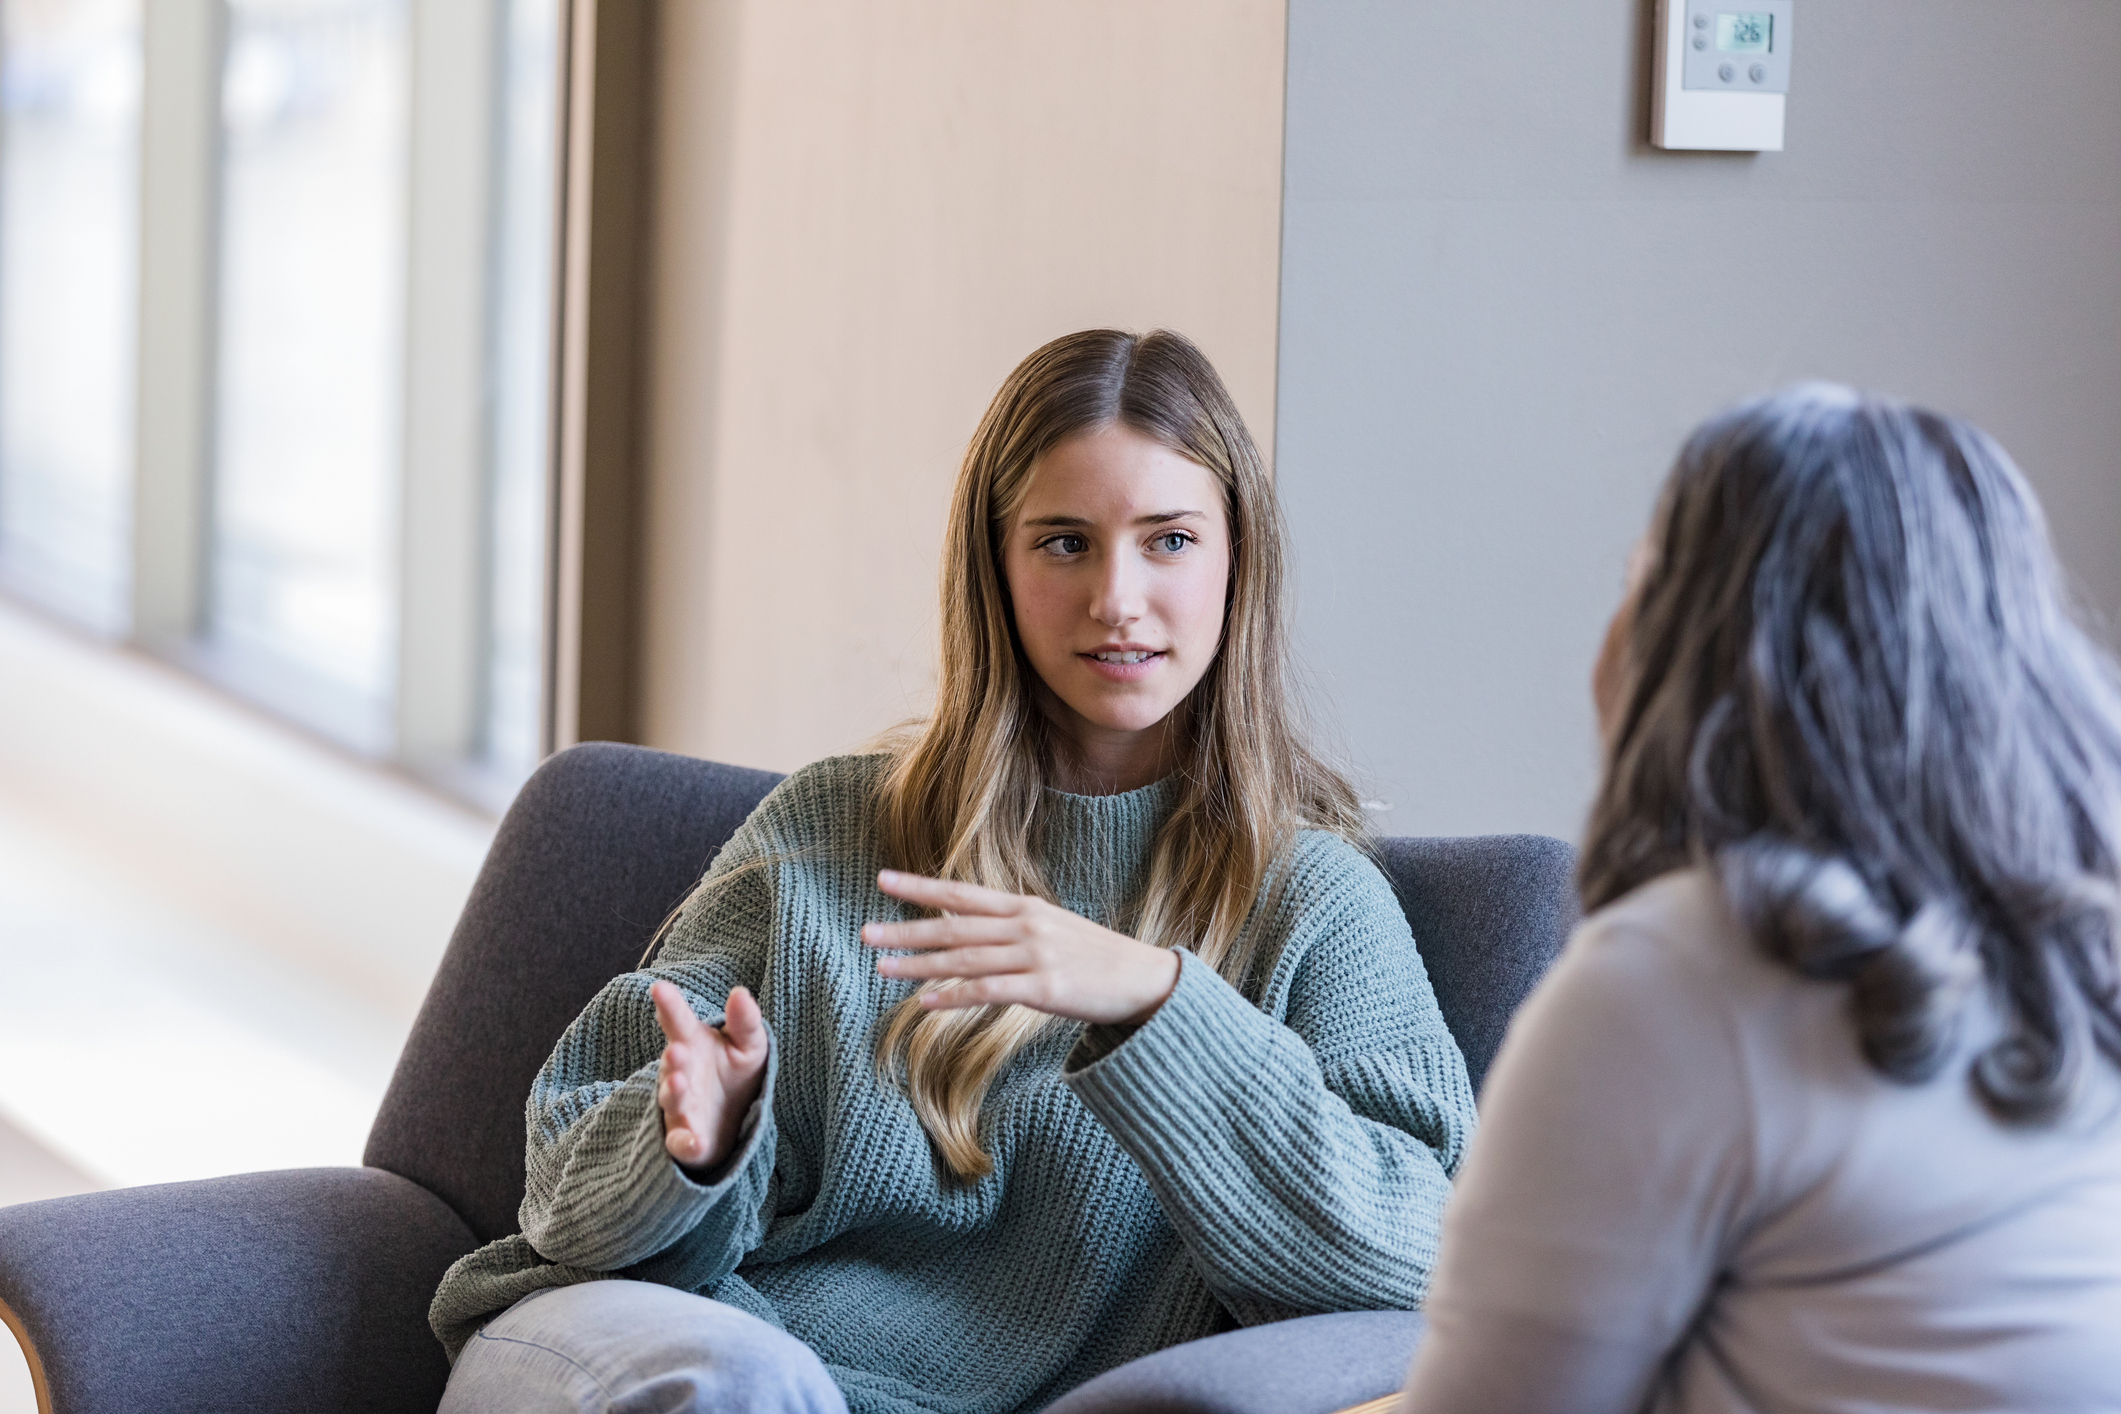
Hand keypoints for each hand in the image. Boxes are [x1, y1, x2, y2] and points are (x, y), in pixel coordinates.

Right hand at [651, 981, 769, 1175]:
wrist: (734, 1120)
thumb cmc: (736, 1073)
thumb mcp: (749, 1044)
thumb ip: (745, 1021)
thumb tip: (740, 993)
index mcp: (692, 1044)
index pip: (678, 1022)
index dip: (669, 1005)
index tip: (659, 988)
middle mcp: (681, 1074)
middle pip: (673, 1064)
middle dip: (673, 1057)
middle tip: (677, 1049)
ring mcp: (681, 1107)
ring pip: (673, 1100)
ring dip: (675, 1093)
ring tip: (680, 1081)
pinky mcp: (688, 1139)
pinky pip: (682, 1143)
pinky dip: (685, 1144)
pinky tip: (694, 1142)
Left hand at [862, 870, 1181, 1025]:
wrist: (1146, 979)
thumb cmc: (1095, 959)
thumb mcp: (1053, 930)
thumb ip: (1011, 929)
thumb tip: (968, 932)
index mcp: (1025, 908)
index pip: (963, 894)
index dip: (921, 887)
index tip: (883, 880)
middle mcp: (1026, 926)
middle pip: (955, 926)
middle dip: (906, 929)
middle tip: (866, 933)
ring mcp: (1035, 956)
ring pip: (965, 959)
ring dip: (919, 965)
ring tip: (882, 968)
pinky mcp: (1046, 988)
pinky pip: (990, 992)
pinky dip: (955, 996)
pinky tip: (926, 1003)